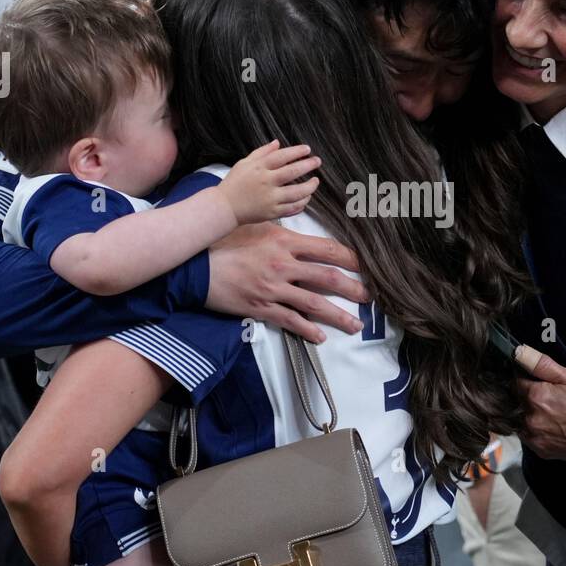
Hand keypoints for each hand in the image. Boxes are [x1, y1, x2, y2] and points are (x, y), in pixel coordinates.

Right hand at [207, 222, 368, 342]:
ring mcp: (273, 288)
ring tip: (355, 324)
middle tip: (369, 296)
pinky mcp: (261, 307)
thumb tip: (302, 234)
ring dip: (338, 315)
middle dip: (353, 288)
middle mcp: (283, 265)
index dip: (350, 258)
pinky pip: (290, 321)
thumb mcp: (256, 227)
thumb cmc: (224, 242)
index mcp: (284, 242)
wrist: (196, 266)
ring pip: (314, 304)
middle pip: (327, 278)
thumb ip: (282, 232)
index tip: (366, 265)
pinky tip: (321, 338)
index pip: (326, 249)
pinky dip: (308, 330)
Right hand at [218, 140, 320, 224]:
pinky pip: (292, 208)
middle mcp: (266, 182)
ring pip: (296, 192)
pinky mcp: (272, 212)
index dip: (297, 151)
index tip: (307, 149)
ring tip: (315, 181)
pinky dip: (302, 202)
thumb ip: (262, 152)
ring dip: (309, 186)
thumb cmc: (234, 183)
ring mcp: (270, 199)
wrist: (224, 207)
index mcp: (259, 168)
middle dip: (308, 165)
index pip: (282, 156)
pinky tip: (306, 197)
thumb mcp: (244, 163)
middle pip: (292, 172)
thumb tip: (277, 143)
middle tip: (317, 161)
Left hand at [515, 344, 565, 464]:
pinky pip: (528, 437)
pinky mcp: (540, 450)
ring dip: (527, 415)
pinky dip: (534, 431)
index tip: (534, 382)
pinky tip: (550, 426)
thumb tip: (519, 352)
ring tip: (549, 413)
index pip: (516, 383)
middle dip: (525, 398)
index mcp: (535, 396)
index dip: (524, 381)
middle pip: (516, 403)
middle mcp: (530, 418)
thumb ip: (542, 365)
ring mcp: (534, 436)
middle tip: (546, 398)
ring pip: (519, 421)